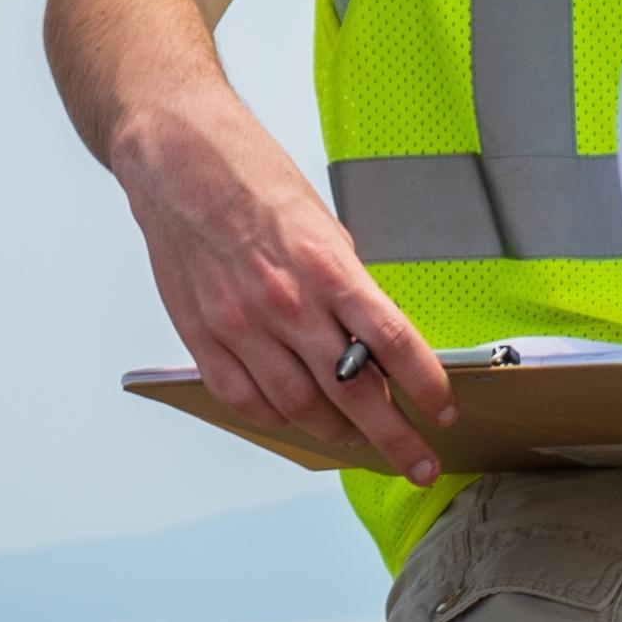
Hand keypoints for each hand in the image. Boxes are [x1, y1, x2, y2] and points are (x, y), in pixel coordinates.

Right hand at [109, 97, 456, 483]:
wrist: (177, 157)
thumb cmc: (252, 179)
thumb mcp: (322, 223)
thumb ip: (345, 285)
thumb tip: (370, 338)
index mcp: (327, 266)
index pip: (392, 342)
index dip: (426, 386)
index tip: (444, 412)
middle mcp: (286, 301)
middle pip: (353, 391)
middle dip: (394, 437)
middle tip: (418, 464)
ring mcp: (240, 323)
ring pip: (299, 407)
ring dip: (337, 434)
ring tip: (358, 442)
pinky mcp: (200, 334)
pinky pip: (243, 399)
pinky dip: (275, 419)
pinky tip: (293, 420)